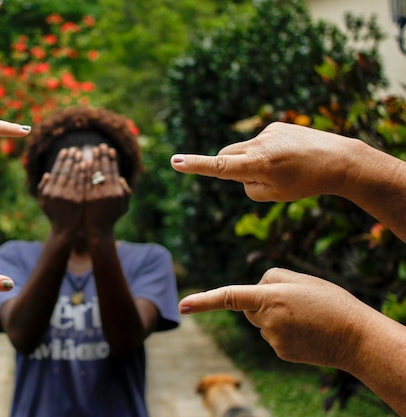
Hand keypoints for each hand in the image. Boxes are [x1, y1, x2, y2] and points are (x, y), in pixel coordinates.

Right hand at [38, 147, 84, 236]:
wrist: (65, 230)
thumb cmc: (54, 214)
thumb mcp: (44, 202)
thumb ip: (43, 188)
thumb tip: (47, 174)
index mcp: (48, 191)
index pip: (56, 171)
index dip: (61, 160)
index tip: (66, 150)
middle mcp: (56, 192)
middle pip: (65, 171)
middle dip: (70, 159)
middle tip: (75, 149)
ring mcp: (68, 196)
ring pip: (73, 175)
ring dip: (77, 163)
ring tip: (81, 154)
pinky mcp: (78, 200)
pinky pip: (81, 183)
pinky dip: (83, 173)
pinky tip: (86, 165)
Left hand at [83, 144, 130, 234]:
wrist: (98, 230)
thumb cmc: (111, 218)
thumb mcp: (123, 207)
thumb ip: (125, 193)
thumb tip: (122, 179)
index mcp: (117, 192)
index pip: (114, 171)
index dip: (112, 159)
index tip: (110, 149)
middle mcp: (108, 192)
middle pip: (104, 169)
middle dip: (103, 156)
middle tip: (100, 145)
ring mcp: (97, 195)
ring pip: (95, 173)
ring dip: (94, 160)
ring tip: (92, 150)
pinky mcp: (87, 197)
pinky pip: (86, 181)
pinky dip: (85, 171)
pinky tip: (84, 162)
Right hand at [170, 122, 362, 201]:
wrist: (340, 160)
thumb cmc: (305, 183)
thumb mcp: (272, 195)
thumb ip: (246, 186)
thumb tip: (237, 172)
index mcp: (257, 166)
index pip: (218, 167)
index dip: (195, 165)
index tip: (174, 161)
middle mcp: (258, 145)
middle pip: (226, 156)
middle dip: (229, 167)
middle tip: (256, 180)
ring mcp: (267, 133)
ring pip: (243, 150)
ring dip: (251, 161)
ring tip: (283, 168)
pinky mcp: (276, 126)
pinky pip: (259, 142)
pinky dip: (265, 152)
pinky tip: (288, 157)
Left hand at [178, 268, 376, 369]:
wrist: (356, 338)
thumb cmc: (330, 302)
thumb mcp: (301, 278)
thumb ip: (269, 277)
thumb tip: (251, 290)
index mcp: (270, 297)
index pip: (229, 297)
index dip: (204, 301)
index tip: (182, 306)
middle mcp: (266, 320)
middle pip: (248, 306)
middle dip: (261, 300)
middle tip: (295, 300)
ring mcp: (272, 339)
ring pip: (261, 321)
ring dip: (275, 315)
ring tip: (305, 315)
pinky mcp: (279, 352)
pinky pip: (272, 335)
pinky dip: (283, 330)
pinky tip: (304, 330)